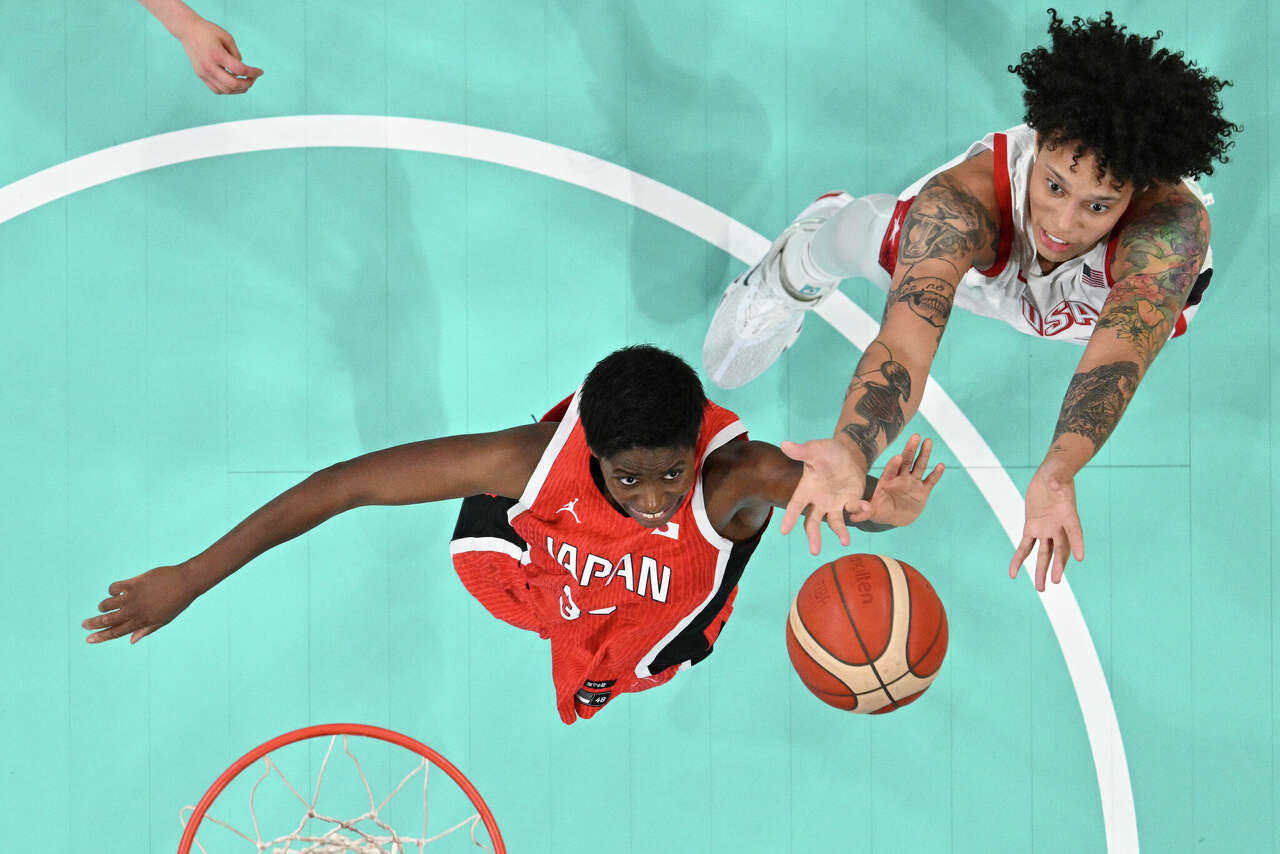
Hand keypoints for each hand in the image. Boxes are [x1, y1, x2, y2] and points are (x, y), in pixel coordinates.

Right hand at [82, 564, 197, 643]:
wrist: (187, 582)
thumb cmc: (177, 602)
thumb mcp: (164, 620)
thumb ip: (146, 630)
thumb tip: (131, 641)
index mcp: (142, 622)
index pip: (116, 632)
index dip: (101, 636)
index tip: (88, 639)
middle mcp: (135, 611)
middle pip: (107, 620)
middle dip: (93, 623)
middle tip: (83, 625)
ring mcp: (133, 596)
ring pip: (107, 604)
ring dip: (103, 606)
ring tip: (105, 606)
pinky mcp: (134, 583)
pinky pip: (114, 587)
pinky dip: (112, 589)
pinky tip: (116, 590)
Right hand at [178, 18, 262, 93]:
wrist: (187, 30)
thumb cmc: (208, 31)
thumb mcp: (227, 37)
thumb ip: (236, 54)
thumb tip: (242, 70)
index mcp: (217, 55)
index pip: (240, 69)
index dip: (253, 72)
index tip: (260, 72)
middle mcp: (209, 66)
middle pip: (233, 84)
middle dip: (247, 84)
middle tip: (253, 79)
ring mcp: (204, 73)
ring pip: (225, 90)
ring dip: (239, 89)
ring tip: (245, 83)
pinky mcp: (200, 75)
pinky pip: (217, 90)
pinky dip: (228, 90)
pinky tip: (233, 84)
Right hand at [779, 438, 867, 554]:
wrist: (848, 454)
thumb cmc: (827, 452)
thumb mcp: (815, 449)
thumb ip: (802, 451)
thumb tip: (785, 444)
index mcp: (807, 489)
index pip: (795, 505)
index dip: (789, 517)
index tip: (784, 531)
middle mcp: (819, 501)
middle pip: (813, 522)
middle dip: (814, 536)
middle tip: (814, 551)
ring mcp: (834, 504)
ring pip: (834, 522)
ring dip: (840, 532)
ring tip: (845, 541)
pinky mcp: (850, 501)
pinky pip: (854, 510)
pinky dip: (860, 511)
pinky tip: (866, 509)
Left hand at [849, 434, 944, 528]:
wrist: (894, 517)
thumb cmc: (880, 510)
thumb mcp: (871, 511)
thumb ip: (863, 512)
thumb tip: (853, 517)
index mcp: (887, 480)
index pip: (890, 470)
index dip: (893, 464)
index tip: (897, 457)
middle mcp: (900, 478)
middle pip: (906, 461)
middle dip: (910, 449)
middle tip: (915, 437)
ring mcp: (912, 482)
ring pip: (919, 466)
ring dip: (924, 454)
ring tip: (928, 442)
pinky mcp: (923, 490)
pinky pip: (930, 481)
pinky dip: (936, 474)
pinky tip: (941, 465)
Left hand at [1009, 467, 1083, 591]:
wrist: (1050, 476)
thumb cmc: (1058, 475)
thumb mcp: (1058, 475)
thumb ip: (1058, 480)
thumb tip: (1055, 482)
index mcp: (1068, 514)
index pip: (1074, 530)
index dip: (1078, 543)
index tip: (1081, 558)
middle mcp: (1058, 526)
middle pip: (1059, 549)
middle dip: (1057, 565)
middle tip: (1055, 581)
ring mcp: (1045, 529)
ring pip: (1044, 554)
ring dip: (1041, 570)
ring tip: (1040, 589)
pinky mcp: (1031, 528)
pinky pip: (1025, 547)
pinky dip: (1019, 559)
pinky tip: (1013, 573)